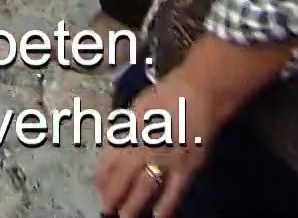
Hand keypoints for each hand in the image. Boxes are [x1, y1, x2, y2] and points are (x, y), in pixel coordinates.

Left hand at [94, 72, 218, 217]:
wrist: (199, 92)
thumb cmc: (166, 95)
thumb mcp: (136, 108)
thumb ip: (125, 129)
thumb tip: (113, 145)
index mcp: (130, 132)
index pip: (110, 159)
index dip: (102, 175)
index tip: (97, 187)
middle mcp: (144, 148)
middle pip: (124, 176)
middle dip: (112, 194)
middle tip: (105, 208)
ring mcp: (166, 159)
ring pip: (145, 186)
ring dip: (132, 203)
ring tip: (123, 217)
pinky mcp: (187, 167)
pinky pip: (175, 190)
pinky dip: (166, 205)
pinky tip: (157, 217)